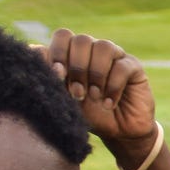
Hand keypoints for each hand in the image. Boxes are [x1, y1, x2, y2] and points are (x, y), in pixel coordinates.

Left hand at [42, 30, 159, 169]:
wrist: (118, 133)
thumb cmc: (89, 115)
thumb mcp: (65, 99)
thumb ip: (52, 77)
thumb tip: (36, 51)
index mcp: (74, 54)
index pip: (63, 36)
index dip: (57, 52)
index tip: (57, 76)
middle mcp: (93, 51)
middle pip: (81, 39)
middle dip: (76, 67)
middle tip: (77, 93)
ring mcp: (114, 57)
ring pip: (103, 46)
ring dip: (95, 74)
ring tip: (94, 96)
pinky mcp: (133, 67)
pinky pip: (122, 66)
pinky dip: (113, 86)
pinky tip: (108, 103)